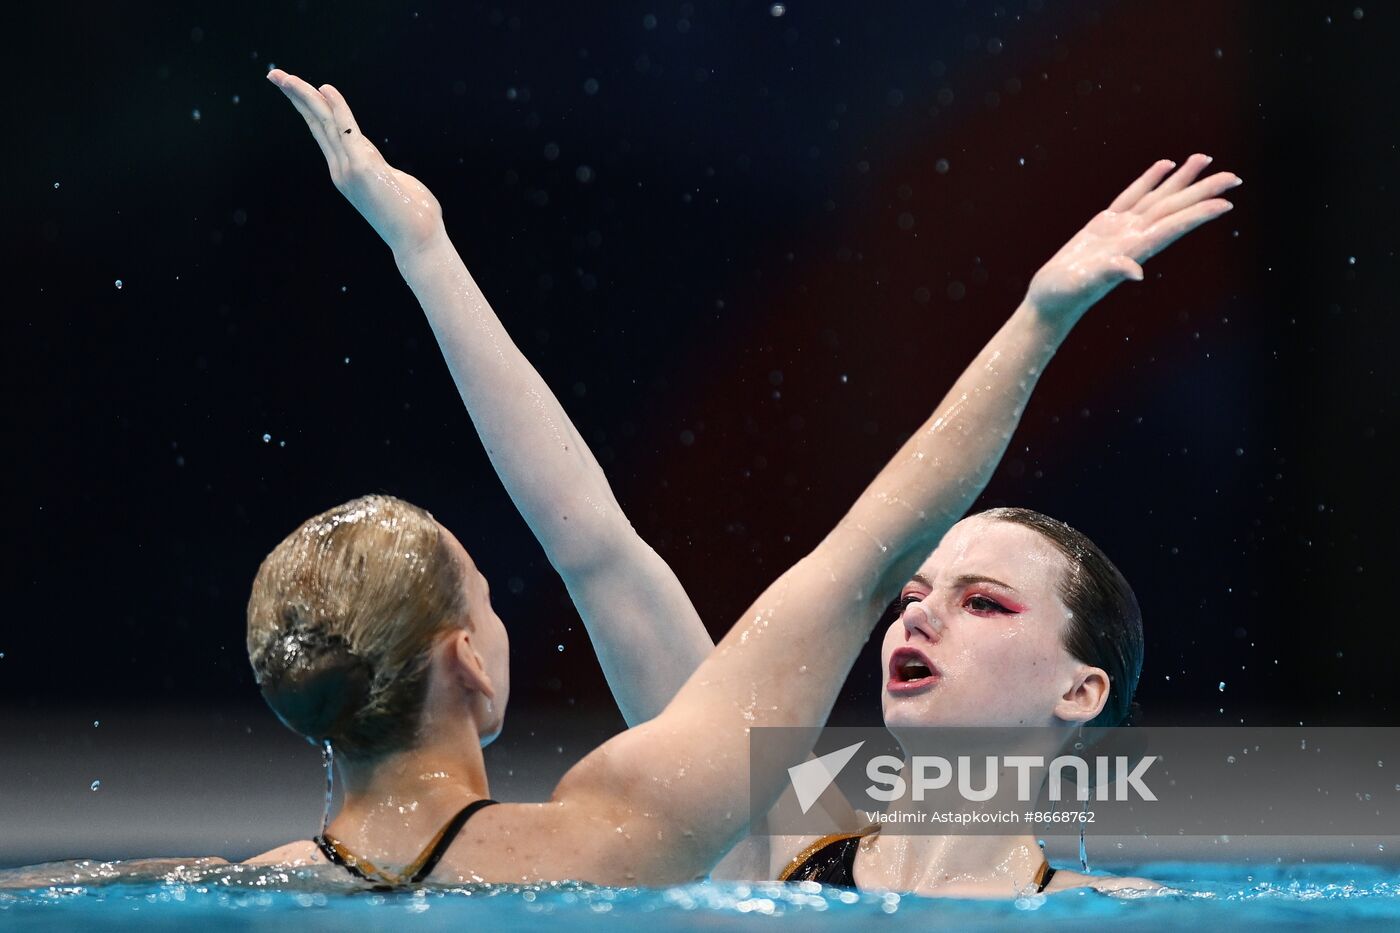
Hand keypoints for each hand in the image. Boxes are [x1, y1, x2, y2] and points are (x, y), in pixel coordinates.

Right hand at [266, 68, 445, 255]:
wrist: (417, 241)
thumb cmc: (413, 217)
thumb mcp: (393, 188)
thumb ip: (382, 174)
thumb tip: (385, 172)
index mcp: (348, 171)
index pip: (324, 133)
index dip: (309, 108)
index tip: (296, 88)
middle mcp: (342, 168)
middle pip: (315, 124)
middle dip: (296, 96)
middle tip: (274, 74)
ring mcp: (349, 168)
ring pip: (323, 123)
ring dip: (305, 96)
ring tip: (285, 76)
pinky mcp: (363, 167)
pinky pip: (348, 130)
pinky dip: (338, 107)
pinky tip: (326, 89)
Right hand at [1025, 154, 1240, 324]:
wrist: (1050, 301)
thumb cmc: (1064, 296)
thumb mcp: (1083, 284)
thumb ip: (1110, 273)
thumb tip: (1135, 271)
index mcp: (1132, 249)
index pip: (1172, 227)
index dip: (1198, 214)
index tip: (1226, 203)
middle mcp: (1133, 237)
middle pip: (1173, 208)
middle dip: (1202, 192)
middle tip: (1234, 177)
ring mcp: (1121, 229)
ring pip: (1158, 198)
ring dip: (1183, 180)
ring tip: (1204, 158)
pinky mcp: (1104, 224)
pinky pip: (1133, 196)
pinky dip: (1150, 180)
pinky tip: (1165, 165)